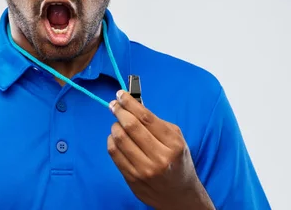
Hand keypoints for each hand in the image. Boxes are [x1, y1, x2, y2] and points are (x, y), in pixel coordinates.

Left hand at [107, 91, 213, 209]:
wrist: (179, 195)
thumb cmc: (177, 161)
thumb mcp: (176, 139)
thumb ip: (156, 123)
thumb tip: (133, 105)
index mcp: (173, 144)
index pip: (146, 117)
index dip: (130, 103)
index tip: (121, 94)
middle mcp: (159, 157)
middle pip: (130, 126)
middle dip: (119, 111)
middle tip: (114, 105)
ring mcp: (144, 170)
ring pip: (119, 139)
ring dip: (115, 126)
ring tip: (117, 123)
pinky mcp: (132, 178)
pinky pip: (114, 153)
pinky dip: (111, 140)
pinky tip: (115, 137)